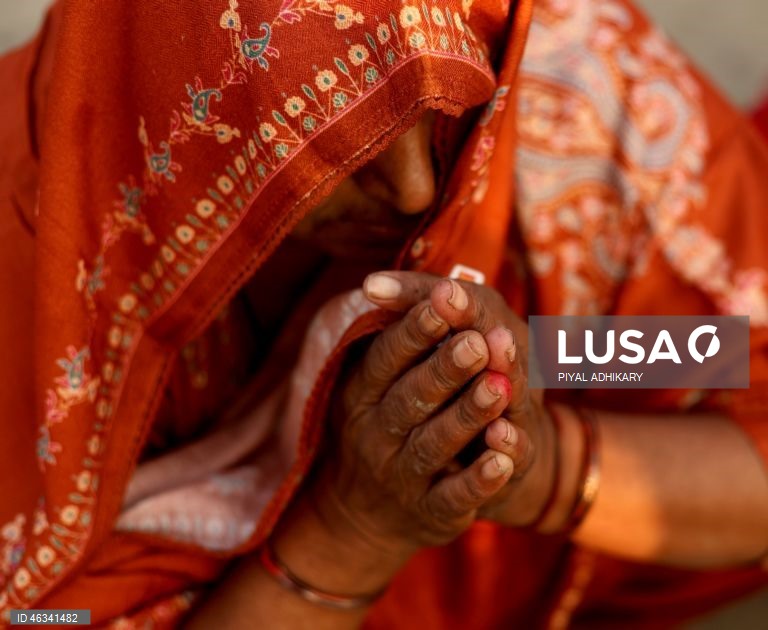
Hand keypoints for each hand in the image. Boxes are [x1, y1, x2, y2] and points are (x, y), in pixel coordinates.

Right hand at [360, 271, 557, 527]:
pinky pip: (454, 497)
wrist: (372, 512)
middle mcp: (376, 434)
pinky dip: (480, 480)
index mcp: (362, 393)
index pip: (385, 358)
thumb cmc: (388, 419)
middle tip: (477, 341)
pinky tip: (504, 459)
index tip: (443, 300)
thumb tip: (380, 283)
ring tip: (498, 387)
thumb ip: (396, 335)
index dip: (414, 330)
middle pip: (412, 398)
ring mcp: (402, 476)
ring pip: (434, 444)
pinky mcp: (431, 512)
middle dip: (445, 368)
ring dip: (467, 416)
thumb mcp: (380, 380)